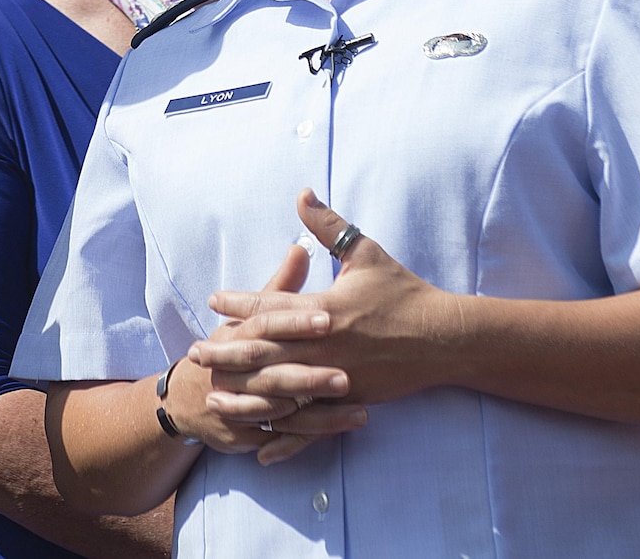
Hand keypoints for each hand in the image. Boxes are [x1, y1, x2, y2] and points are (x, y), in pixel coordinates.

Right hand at [164, 240, 365, 462]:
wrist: (186, 400)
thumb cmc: (230, 348)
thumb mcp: (249, 317)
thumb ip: (280, 288)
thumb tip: (301, 248)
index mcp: (236, 336)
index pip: (264, 325)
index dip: (294, 323)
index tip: (328, 318)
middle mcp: (234, 372)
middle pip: (271, 372)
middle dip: (309, 376)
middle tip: (347, 375)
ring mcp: (239, 405)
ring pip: (281, 411)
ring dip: (320, 414)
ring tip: (361, 410)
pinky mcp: (247, 434)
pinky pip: (282, 437)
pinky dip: (311, 436)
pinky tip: (342, 430)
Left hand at [189, 189, 466, 409]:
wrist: (444, 339)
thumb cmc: (403, 292)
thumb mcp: (366, 253)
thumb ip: (329, 226)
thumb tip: (302, 192)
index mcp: (325, 309)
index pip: (272, 307)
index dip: (240, 304)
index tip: (213, 301)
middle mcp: (326, 345)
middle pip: (265, 351)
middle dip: (227, 352)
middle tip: (195, 353)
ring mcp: (337, 377)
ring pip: (282, 390)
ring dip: (244, 395)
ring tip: (214, 397)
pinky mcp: (349, 402)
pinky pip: (310, 422)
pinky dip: (285, 436)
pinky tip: (259, 448)